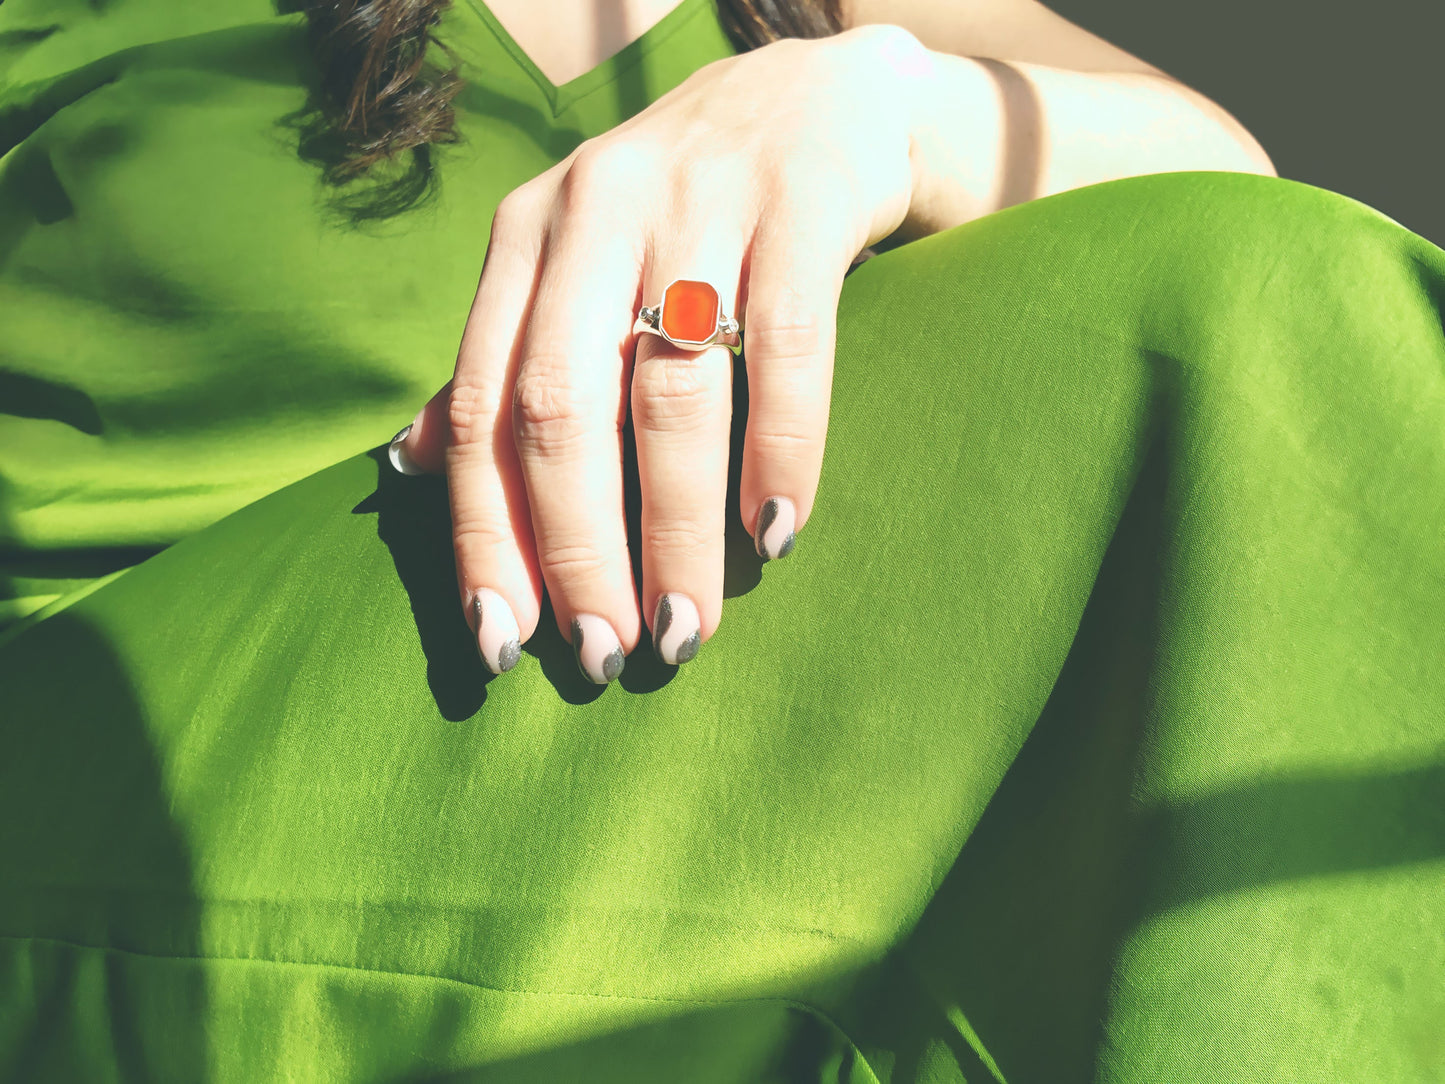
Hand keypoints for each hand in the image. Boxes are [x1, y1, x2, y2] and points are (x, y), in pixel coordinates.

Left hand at [391, 24, 930, 681]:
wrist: (823, 94)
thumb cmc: (688, 207)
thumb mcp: (574, 261)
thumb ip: (501, 356)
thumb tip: (411, 463)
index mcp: (528, 236)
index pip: (482, 405)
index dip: (486, 534)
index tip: (502, 644)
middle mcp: (596, 209)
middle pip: (559, 406)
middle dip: (574, 548)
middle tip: (602, 655)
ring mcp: (700, 199)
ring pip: (669, 390)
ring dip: (675, 528)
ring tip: (686, 626)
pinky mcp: (802, 202)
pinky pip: (784, 346)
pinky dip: (781, 448)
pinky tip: (775, 530)